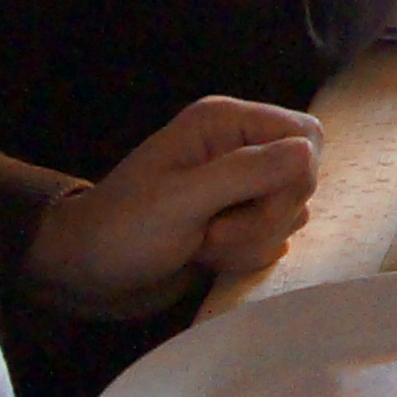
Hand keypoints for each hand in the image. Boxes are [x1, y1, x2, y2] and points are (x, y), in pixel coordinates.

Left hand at [26, 96, 322, 319]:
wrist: (87, 273)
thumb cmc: (124, 229)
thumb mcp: (182, 200)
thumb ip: (246, 173)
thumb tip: (308, 153)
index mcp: (224, 122)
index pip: (306, 135)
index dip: (294, 175)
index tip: (258, 203)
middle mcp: (238, 148)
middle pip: (303, 179)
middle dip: (267, 217)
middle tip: (214, 230)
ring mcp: (240, 187)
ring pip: (291, 213)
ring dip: (253, 241)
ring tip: (202, 245)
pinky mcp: (238, 221)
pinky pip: (274, 237)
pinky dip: (247, 255)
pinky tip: (207, 257)